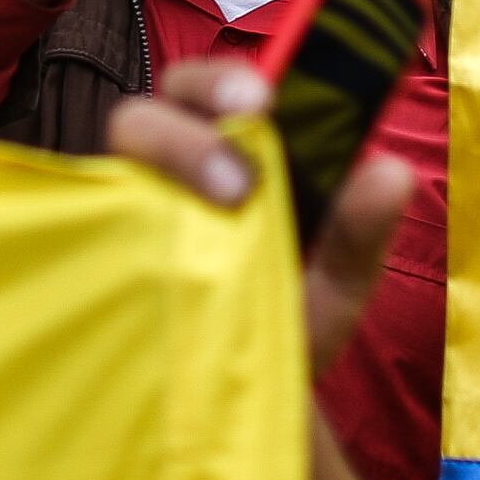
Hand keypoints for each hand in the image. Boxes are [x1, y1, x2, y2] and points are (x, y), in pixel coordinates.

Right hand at [98, 56, 415, 378]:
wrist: (247, 397)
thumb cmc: (290, 318)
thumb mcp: (337, 284)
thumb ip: (360, 232)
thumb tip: (392, 171)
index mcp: (231, 151)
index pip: (211, 91)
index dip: (226, 82)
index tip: (265, 101)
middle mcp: (170, 168)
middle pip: (152, 109)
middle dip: (190, 127)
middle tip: (240, 179)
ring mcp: (127, 210)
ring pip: (115, 156)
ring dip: (166, 165)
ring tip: (222, 210)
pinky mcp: (98, 253)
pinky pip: (86, 221)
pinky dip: (110, 226)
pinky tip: (149, 262)